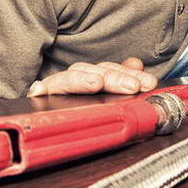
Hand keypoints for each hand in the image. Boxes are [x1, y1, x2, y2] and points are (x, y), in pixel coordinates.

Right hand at [27, 57, 157, 96]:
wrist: (56, 123)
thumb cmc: (87, 107)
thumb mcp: (111, 94)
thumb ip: (124, 78)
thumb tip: (136, 63)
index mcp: (92, 77)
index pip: (110, 70)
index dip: (129, 74)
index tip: (147, 83)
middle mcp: (74, 80)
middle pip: (92, 72)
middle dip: (114, 78)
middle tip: (132, 86)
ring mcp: (57, 88)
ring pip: (69, 78)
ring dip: (83, 80)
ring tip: (95, 83)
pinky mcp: (42, 99)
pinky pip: (40, 93)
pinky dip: (40, 89)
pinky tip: (40, 91)